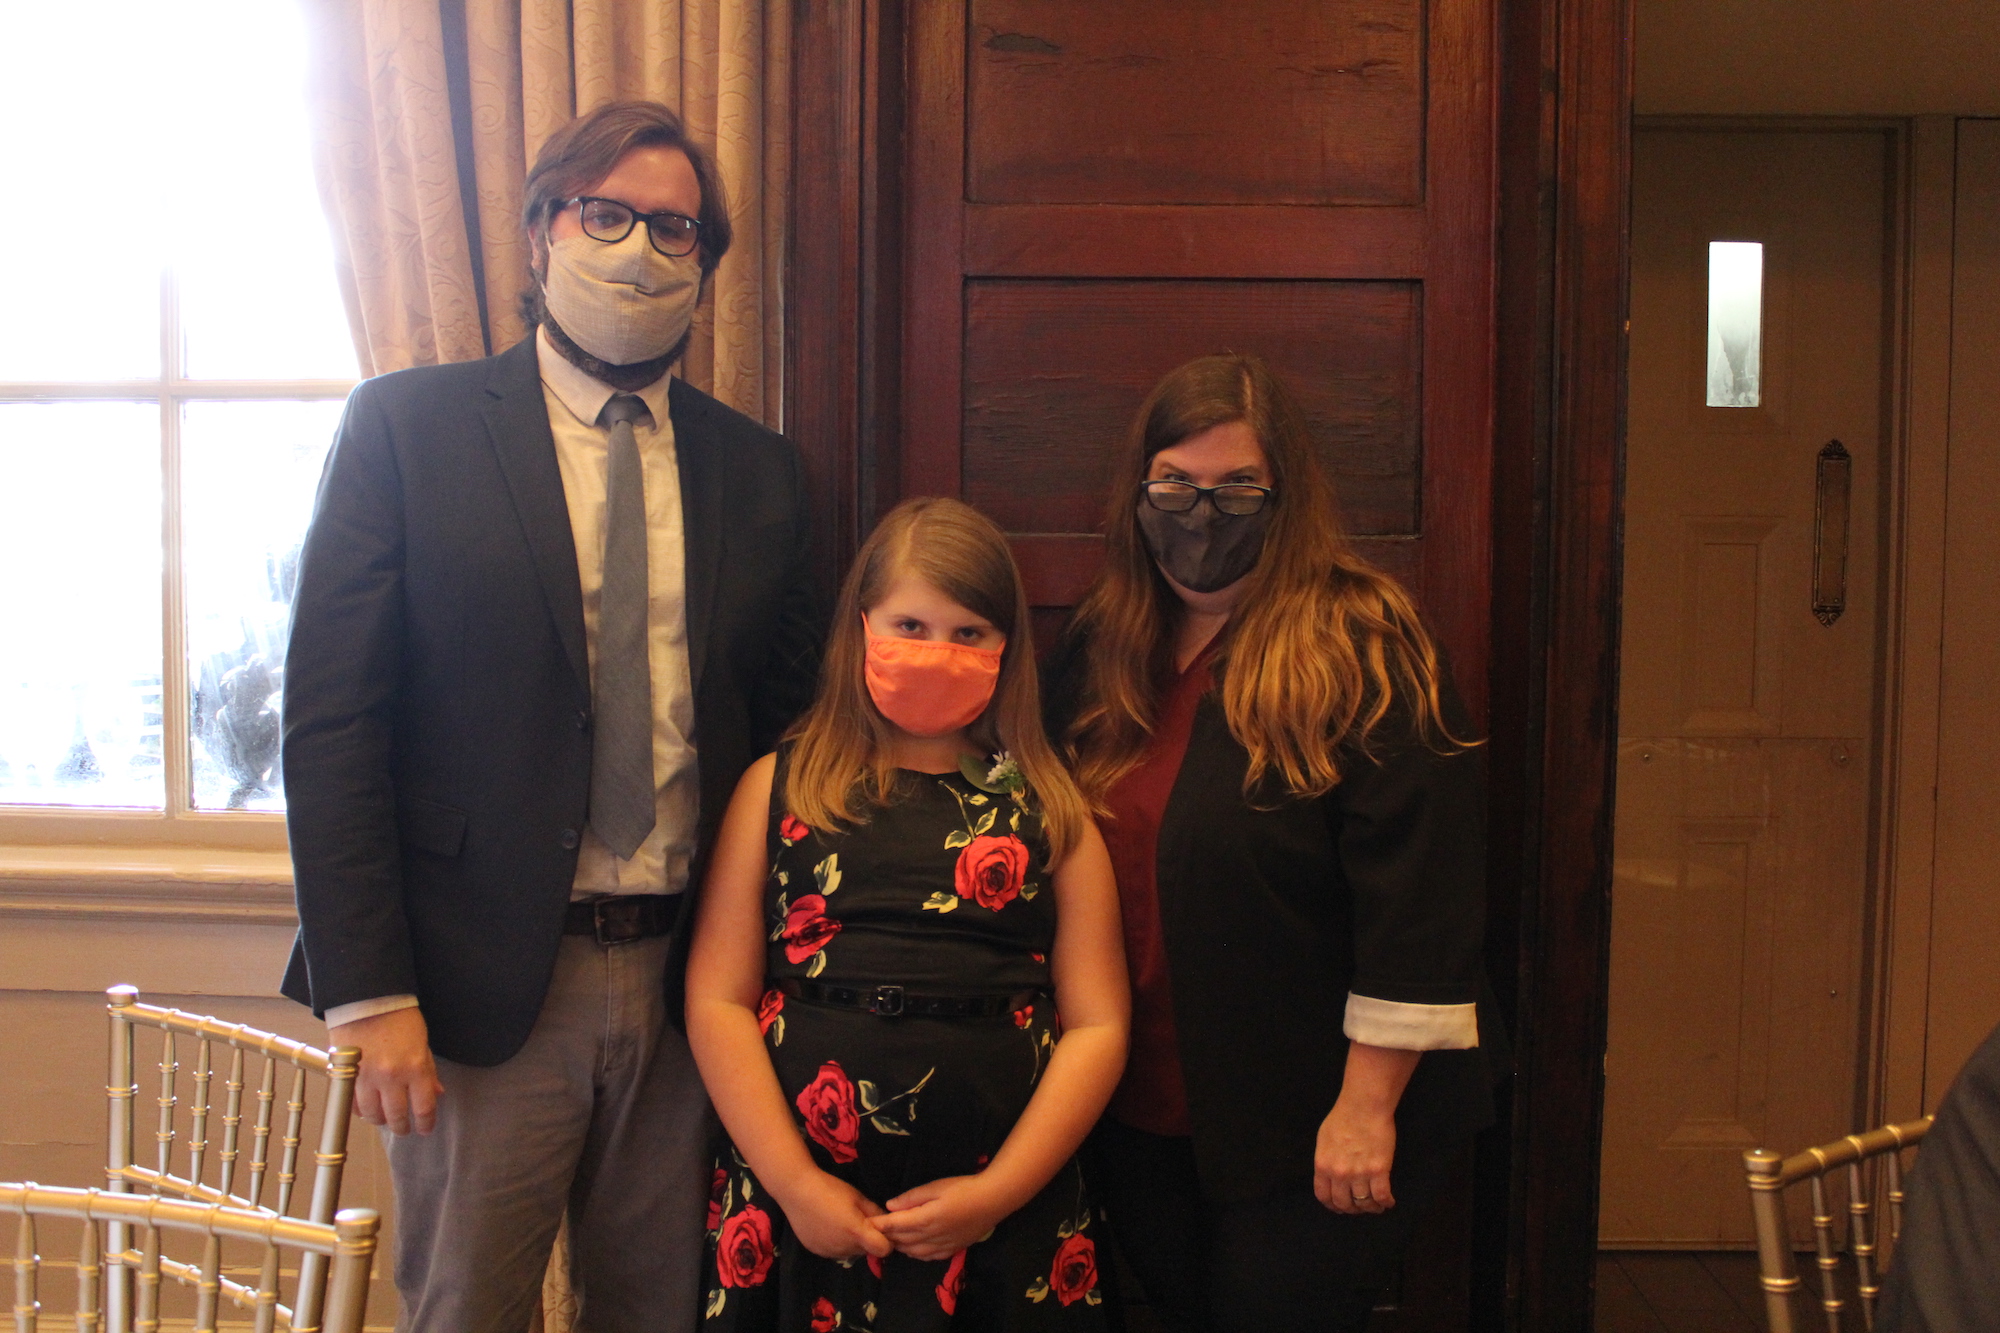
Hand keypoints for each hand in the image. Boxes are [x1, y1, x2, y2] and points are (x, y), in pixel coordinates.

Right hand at [328, 1007, 442, 1136]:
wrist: (367, 1000)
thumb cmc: (400, 1018)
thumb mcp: (422, 1042)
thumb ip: (427, 1071)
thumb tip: (436, 1093)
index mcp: (415, 1068)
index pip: (423, 1107)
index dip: (426, 1123)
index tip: (425, 1129)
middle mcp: (391, 1077)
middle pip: (396, 1116)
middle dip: (402, 1127)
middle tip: (404, 1128)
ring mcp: (367, 1078)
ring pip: (372, 1115)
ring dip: (380, 1120)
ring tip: (385, 1119)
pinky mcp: (347, 1075)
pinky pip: (353, 1103)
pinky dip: (360, 1110)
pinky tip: (366, 1109)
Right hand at [774, 1171, 893, 1261]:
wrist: (797, 1191)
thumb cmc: (831, 1189)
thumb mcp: (858, 1196)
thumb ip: (874, 1211)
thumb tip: (887, 1221)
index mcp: (857, 1233)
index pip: (884, 1250)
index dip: (887, 1241)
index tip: (882, 1230)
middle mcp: (845, 1248)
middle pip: (866, 1251)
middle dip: (868, 1240)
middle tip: (859, 1221)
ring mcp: (829, 1252)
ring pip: (850, 1252)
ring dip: (851, 1243)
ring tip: (841, 1222)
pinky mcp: (817, 1251)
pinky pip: (834, 1251)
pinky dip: (836, 1243)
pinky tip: (828, 1226)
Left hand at [872, 1175, 1008, 1261]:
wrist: (993, 1200)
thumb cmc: (964, 1188)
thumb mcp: (936, 1186)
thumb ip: (912, 1198)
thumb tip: (890, 1206)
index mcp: (926, 1219)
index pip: (895, 1225)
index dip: (880, 1225)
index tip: (867, 1222)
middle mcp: (932, 1237)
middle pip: (902, 1241)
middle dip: (887, 1237)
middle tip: (874, 1232)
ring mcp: (943, 1246)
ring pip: (913, 1252)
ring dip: (900, 1247)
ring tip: (891, 1240)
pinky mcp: (952, 1250)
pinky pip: (928, 1257)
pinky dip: (916, 1254)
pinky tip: (913, 1249)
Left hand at [1314, 1098, 1396, 1214]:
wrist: (1364, 1106)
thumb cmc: (1343, 1118)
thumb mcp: (1324, 1140)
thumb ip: (1326, 1161)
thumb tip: (1330, 1175)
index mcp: (1323, 1166)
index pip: (1324, 1196)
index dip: (1333, 1206)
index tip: (1341, 1207)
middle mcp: (1339, 1174)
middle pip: (1344, 1203)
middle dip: (1352, 1209)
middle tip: (1360, 1207)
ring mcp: (1359, 1174)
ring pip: (1364, 1203)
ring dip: (1371, 1208)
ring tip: (1376, 1206)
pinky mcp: (1379, 1171)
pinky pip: (1382, 1196)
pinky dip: (1386, 1203)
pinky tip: (1389, 1202)